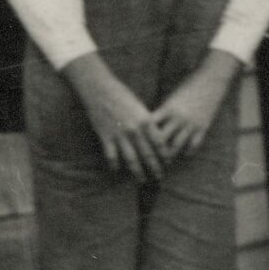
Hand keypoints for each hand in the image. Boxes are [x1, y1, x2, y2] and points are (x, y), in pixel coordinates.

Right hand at [59, 54, 162, 181]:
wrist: (100, 89)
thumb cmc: (122, 95)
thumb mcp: (140, 107)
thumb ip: (147, 122)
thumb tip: (155, 137)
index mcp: (146, 120)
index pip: (160, 143)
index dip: (165, 155)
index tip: (168, 163)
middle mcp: (135, 130)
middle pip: (147, 154)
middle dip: (155, 167)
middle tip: (160, 177)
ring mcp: (120, 135)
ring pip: (131, 159)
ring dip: (137, 172)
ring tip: (142, 180)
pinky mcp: (105, 137)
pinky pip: (111, 156)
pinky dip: (114, 164)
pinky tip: (117, 170)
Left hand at [147, 50, 240, 161]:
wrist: (212, 80)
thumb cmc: (188, 86)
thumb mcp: (172, 97)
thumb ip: (162, 111)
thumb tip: (148, 125)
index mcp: (168, 108)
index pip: (150, 127)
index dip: (143, 137)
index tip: (137, 145)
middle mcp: (178, 118)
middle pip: (161, 140)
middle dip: (154, 150)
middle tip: (148, 159)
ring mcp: (191, 123)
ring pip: (176, 146)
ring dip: (170, 155)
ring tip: (164, 162)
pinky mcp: (203, 127)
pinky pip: (193, 145)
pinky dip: (188, 151)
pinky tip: (184, 154)